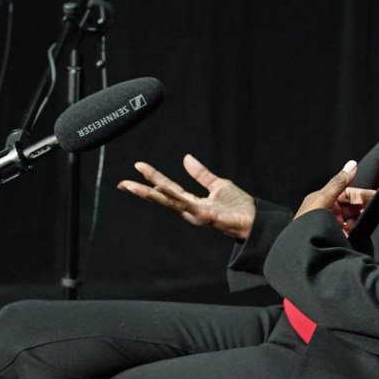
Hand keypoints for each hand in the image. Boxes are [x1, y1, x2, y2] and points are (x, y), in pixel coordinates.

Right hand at [117, 153, 255, 240]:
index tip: (137, 168)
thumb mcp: (218, 184)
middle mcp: (189, 210)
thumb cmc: (240, 207)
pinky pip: (185, 204)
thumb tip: (186, 158)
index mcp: (191, 202)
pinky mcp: (204, 216)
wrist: (256, 221)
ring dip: (149, 193)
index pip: (167, 188)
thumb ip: (201, 173)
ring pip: (168, 201)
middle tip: (122, 183)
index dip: (152, 178)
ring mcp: (195, 214)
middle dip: (141, 190)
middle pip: (161, 197)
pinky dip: (171, 197)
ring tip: (132, 185)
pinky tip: (159, 188)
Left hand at [295, 161, 375, 235]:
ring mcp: (335, 226)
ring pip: (355, 219)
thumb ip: (339, 182)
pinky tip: (369, 229)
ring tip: (374, 219)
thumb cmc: (310, 221)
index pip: (348, 193)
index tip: (377, 195)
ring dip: (364, 218)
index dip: (362, 194)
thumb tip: (353, 163)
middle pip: (353, 206)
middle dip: (365, 206)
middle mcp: (330, 212)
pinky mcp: (339, 238)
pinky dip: (361, 230)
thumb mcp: (323, 198)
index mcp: (324, 200)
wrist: (306, 249)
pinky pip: (354, 231)